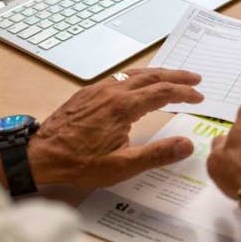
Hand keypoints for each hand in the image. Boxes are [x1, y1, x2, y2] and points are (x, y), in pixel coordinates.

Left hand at [29, 68, 203, 187]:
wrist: (41, 155)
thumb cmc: (79, 163)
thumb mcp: (122, 167)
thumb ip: (157, 155)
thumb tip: (187, 145)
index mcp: (123, 107)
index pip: (162, 93)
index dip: (184, 94)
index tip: (199, 97)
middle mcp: (112, 92)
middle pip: (151, 76)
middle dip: (176, 76)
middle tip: (195, 79)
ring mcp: (98, 90)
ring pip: (135, 74)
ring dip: (157, 74)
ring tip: (173, 78)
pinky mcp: (87, 94)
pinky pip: (119, 78)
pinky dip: (138, 77)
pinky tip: (139, 85)